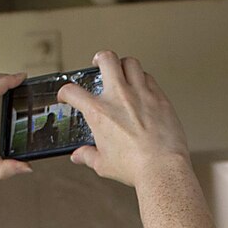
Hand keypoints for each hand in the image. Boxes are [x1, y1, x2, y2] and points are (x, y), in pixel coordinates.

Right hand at [58, 52, 190, 188]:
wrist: (162, 169)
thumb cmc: (134, 168)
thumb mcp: (103, 164)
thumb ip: (88, 156)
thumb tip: (78, 156)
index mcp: (99, 112)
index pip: (72, 92)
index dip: (65, 92)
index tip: (68, 96)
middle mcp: (119, 97)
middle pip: (106, 59)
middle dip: (100, 58)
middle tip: (99, 63)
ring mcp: (141, 94)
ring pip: (131, 63)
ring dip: (124, 65)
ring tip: (123, 72)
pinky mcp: (160, 98)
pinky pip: (150, 78)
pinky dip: (143, 80)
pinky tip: (143, 88)